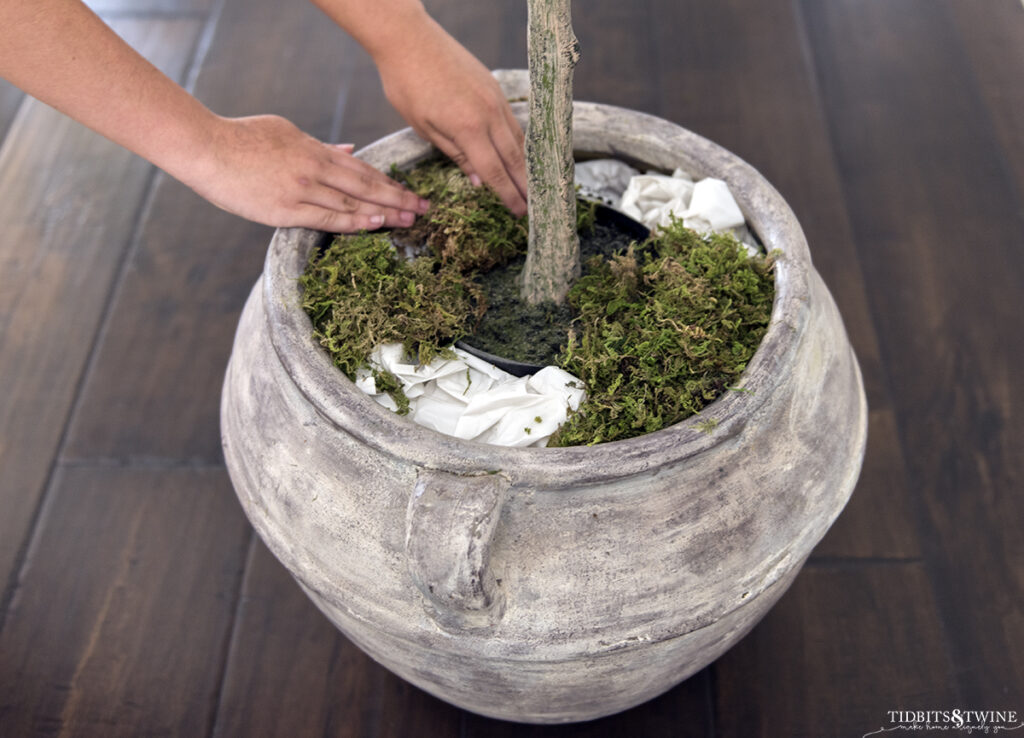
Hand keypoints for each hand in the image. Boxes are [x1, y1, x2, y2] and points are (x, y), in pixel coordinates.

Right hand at [186, 114, 429, 231]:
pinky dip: (354, 220)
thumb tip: (351, 150)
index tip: (411, 192)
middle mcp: (314, 169)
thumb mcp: (286, 132)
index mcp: (315, 150)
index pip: (362, 169)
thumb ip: (320, 145)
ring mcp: (302, 190)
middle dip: (398, 197)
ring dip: (384, 211)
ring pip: (352, 201)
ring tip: (410, 220)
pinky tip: (376, 223)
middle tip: (425, 209)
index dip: (389, 182)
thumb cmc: (242, 138)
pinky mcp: (285, 210)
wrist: (205, 148)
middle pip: (365, 185)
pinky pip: (327, 217)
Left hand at [375, 19, 527, 216]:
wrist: (410, 40)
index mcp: (468, 128)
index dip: (508, 195)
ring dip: (526, 165)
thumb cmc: (408, 85)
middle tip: (535, 208)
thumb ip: (456, 155)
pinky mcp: (494, 87)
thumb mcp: (425, 128)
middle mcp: (488, 114)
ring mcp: (495, 99)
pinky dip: (519, 142)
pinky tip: (520, 155)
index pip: (494, 171)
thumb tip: (480, 182)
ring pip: (518, 139)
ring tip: (533, 186)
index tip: (518, 213)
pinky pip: (512, 121)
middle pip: (514, 158)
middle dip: (525, 186)